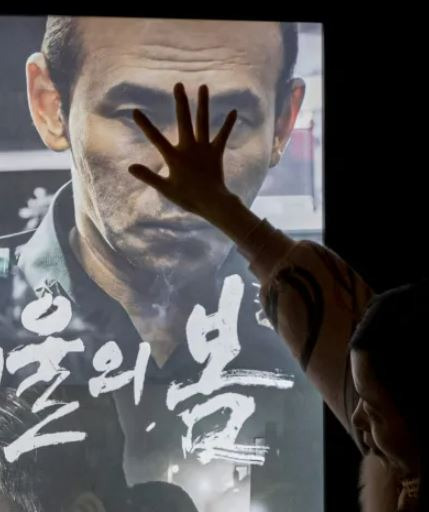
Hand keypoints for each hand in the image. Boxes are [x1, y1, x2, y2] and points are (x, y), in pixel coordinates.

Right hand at [129, 82, 237, 221]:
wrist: (212, 202)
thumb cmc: (187, 197)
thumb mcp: (165, 188)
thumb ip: (148, 176)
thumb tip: (130, 167)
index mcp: (175, 157)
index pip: (156, 139)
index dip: (145, 125)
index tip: (135, 111)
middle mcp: (189, 148)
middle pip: (183, 121)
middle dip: (181, 102)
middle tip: (179, 85)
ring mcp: (204, 148)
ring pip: (203, 122)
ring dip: (203, 104)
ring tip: (203, 86)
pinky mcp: (216, 152)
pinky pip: (222, 136)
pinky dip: (228, 124)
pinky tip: (233, 111)